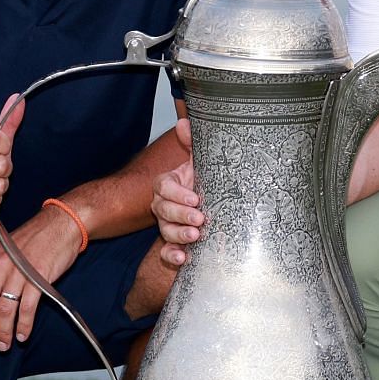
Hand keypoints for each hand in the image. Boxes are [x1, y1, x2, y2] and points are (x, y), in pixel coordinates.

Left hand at [0, 203, 79, 352]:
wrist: (59, 225)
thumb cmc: (31, 240)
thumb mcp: (2, 251)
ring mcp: (18, 271)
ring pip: (4, 310)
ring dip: (3, 332)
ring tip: (4, 345)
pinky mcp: (38, 278)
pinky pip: (27, 308)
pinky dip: (24, 326)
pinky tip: (23, 335)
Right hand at [151, 118, 203, 267]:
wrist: (215, 211)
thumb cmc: (204, 185)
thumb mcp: (200, 163)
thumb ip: (192, 143)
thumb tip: (184, 121)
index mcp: (169, 185)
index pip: (163, 186)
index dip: (177, 193)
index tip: (195, 198)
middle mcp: (164, 206)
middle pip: (163, 210)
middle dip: (180, 215)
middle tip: (200, 219)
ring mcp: (168, 226)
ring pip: (165, 231)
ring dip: (178, 235)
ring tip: (195, 237)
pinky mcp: (174, 245)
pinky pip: (166, 252)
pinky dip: (172, 256)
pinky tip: (183, 258)